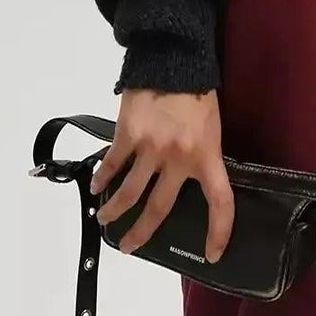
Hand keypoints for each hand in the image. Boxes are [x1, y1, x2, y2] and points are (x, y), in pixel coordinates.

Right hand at [91, 87, 234, 264]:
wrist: (175, 60)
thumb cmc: (198, 94)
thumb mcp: (211, 128)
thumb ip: (201, 156)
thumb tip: (187, 183)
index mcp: (206, 156)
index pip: (220, 202)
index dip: (218, 231)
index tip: (212, 255)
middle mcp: (179, 158)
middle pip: (159, 208)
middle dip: (142, 233)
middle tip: (129, 247)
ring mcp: (151, 148)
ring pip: (130, 192)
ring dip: (115, 210)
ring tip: (105, 219)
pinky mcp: (128, 135)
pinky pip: (112, 164)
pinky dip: (102, 178)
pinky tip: (96, 187)